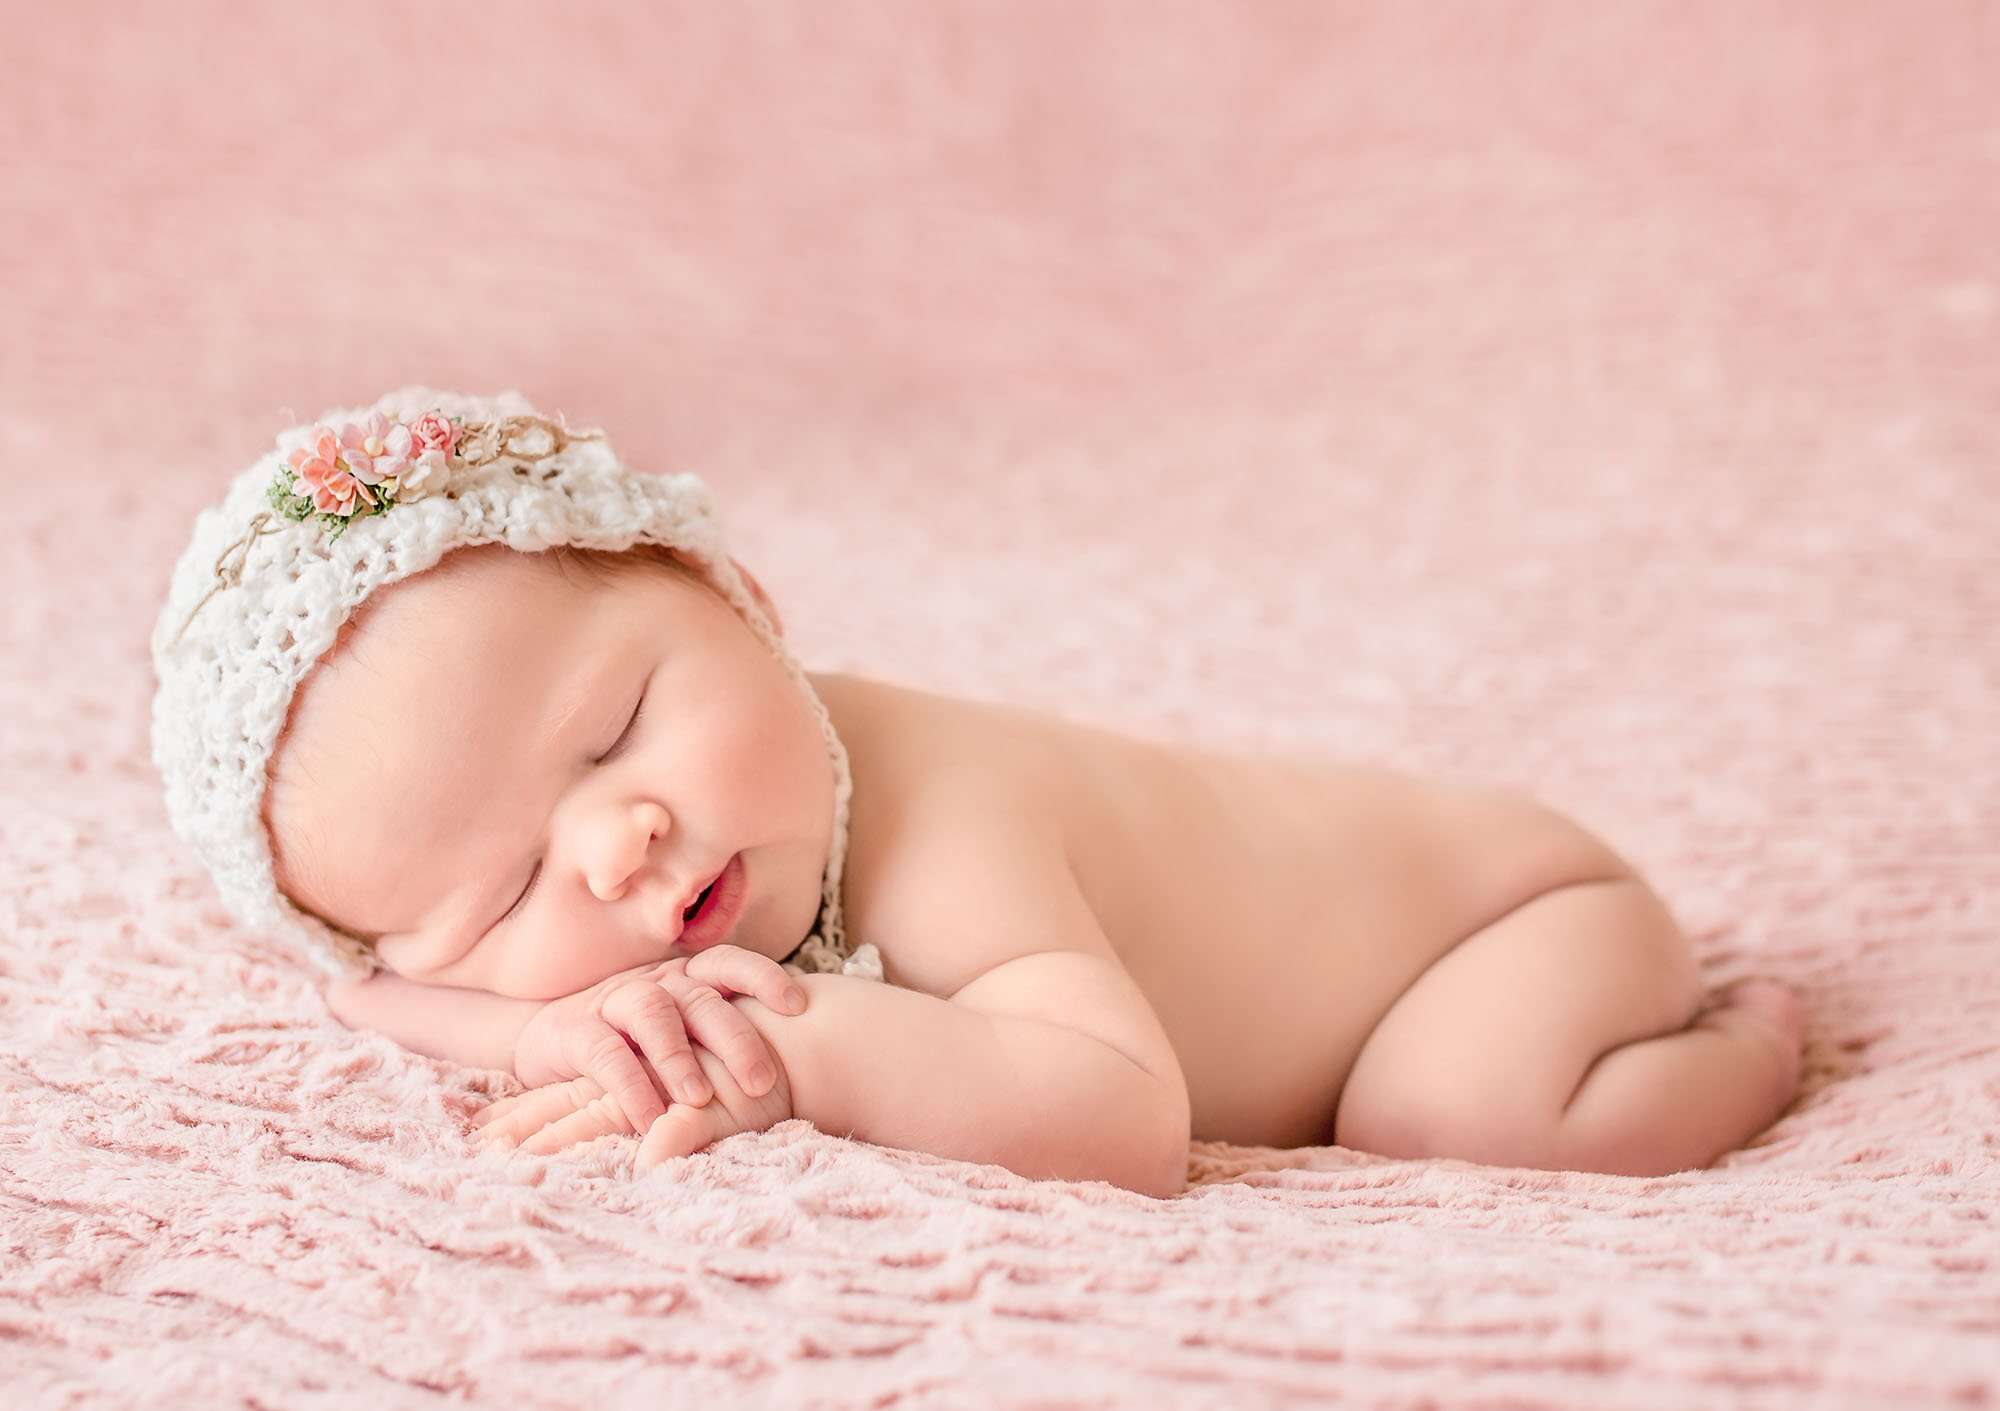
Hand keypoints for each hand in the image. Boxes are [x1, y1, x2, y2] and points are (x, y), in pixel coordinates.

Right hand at [509, 946, 806, 1139]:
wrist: (544, 1041)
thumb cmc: (632, 1044)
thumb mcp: (680, 1035)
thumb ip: (722, 1042)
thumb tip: (800, 1066)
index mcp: (687, 979)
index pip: (729, 963)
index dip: (764, 977)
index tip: (797, 1004)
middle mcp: (655, 983)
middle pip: (701, 998)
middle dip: (735, 1038)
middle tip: (762, 1083)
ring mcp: (613, 1002)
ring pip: (654, 1015)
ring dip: (680, 1057)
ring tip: (700, 1099)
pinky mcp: (575, 1032)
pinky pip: (606, 1054)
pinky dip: (630, 1086)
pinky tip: (649, 1118)